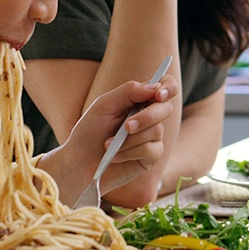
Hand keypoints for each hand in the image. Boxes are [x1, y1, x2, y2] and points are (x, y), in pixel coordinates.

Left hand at [39, 74, 178, 205]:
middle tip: (126, 126)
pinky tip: (115, 156)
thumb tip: (156, 87)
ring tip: (108, 144)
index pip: (165, 87)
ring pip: (156, 131)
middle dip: (147, 117)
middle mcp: (149, 117)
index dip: (169, 88)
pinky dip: (130, 152)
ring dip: (130, 139)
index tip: (160, 95)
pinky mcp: (151, 157)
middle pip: (166, 109)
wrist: (79, 163)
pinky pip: (151, 150)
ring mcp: (152, 137)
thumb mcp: (104, 105)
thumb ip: (129, 91)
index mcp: (139, 100)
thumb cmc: (89, 132)